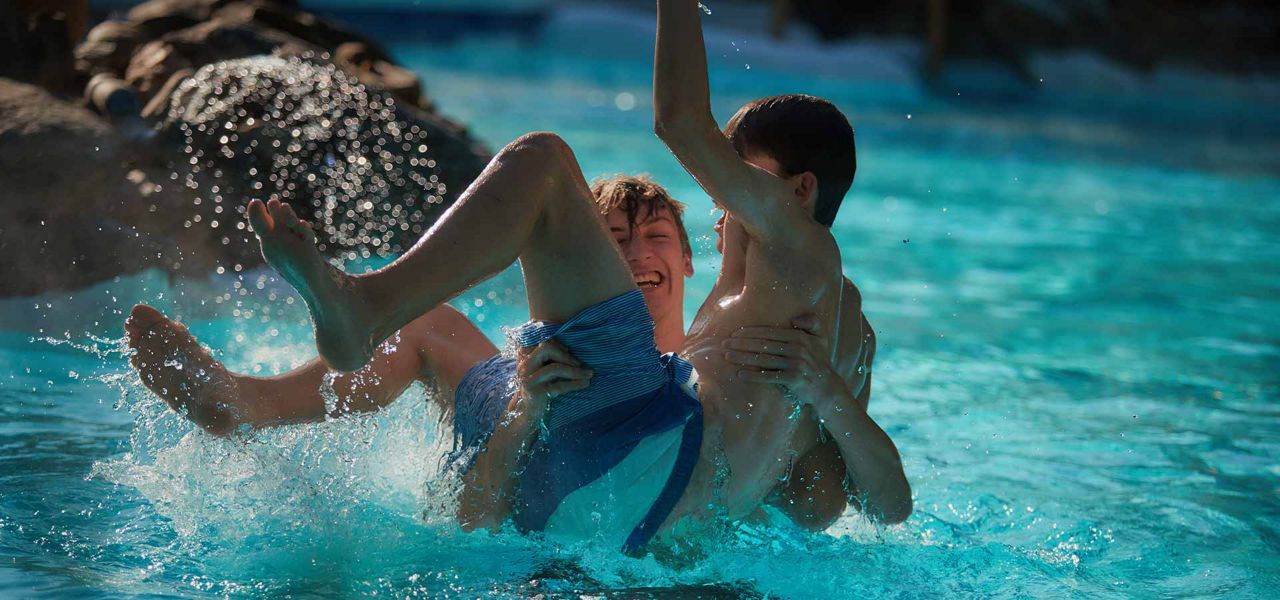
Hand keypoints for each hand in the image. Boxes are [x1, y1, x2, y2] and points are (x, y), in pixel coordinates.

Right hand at [516, 339, 591, 406]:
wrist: (528, 412)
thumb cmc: (538, 386)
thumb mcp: (540, 368)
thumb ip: (548, 356)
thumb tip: (571, 348)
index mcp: (525, 356)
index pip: (540, 340)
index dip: (556, 342)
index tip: (568, 350)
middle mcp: (524, 366)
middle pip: (546, 348)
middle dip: (566, 355)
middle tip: (579, 363)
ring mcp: (529, 380)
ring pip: (556, 368)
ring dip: (576, 371)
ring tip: (589, 374)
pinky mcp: (537, 393)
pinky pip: (560, 386)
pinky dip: (576, 384)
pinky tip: (585, 383)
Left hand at [723, 315, 841, 408]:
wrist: (827, 387)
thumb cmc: (819, 359)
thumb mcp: (821, 337)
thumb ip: (812, 321)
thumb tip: (794, 319)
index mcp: (800, 336)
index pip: (770, 332)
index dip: (751, 332)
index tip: (735, 333)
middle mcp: (798, 348)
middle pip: (764, 345)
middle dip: (742, 343)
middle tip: (724, 343)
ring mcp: (796, 364)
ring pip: (764, 359)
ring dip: (743, 357)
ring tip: (727, 356)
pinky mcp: (794, 380)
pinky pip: (769, 377)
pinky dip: (754, 376)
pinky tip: (740, 374)